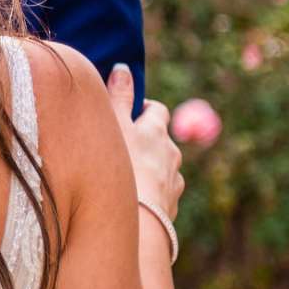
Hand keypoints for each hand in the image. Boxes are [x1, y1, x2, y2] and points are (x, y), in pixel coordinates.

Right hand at [108, 63, 183, 217]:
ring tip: (128, 178)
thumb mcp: (114, 125)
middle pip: (163, 141)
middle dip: (148, 141)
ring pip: (165, 169)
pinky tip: (135, 201)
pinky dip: (153, 194)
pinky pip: (163, 195)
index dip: (145, 109)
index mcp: (157, 132)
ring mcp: (174, 183)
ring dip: (151, 169)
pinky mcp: (171, 208)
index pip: (157, 111)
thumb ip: (118, 96)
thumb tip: (123, 67)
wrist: (138, 220)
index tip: (131, 112)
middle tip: (125, 146)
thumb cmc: (121, 166)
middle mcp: (171, 155)